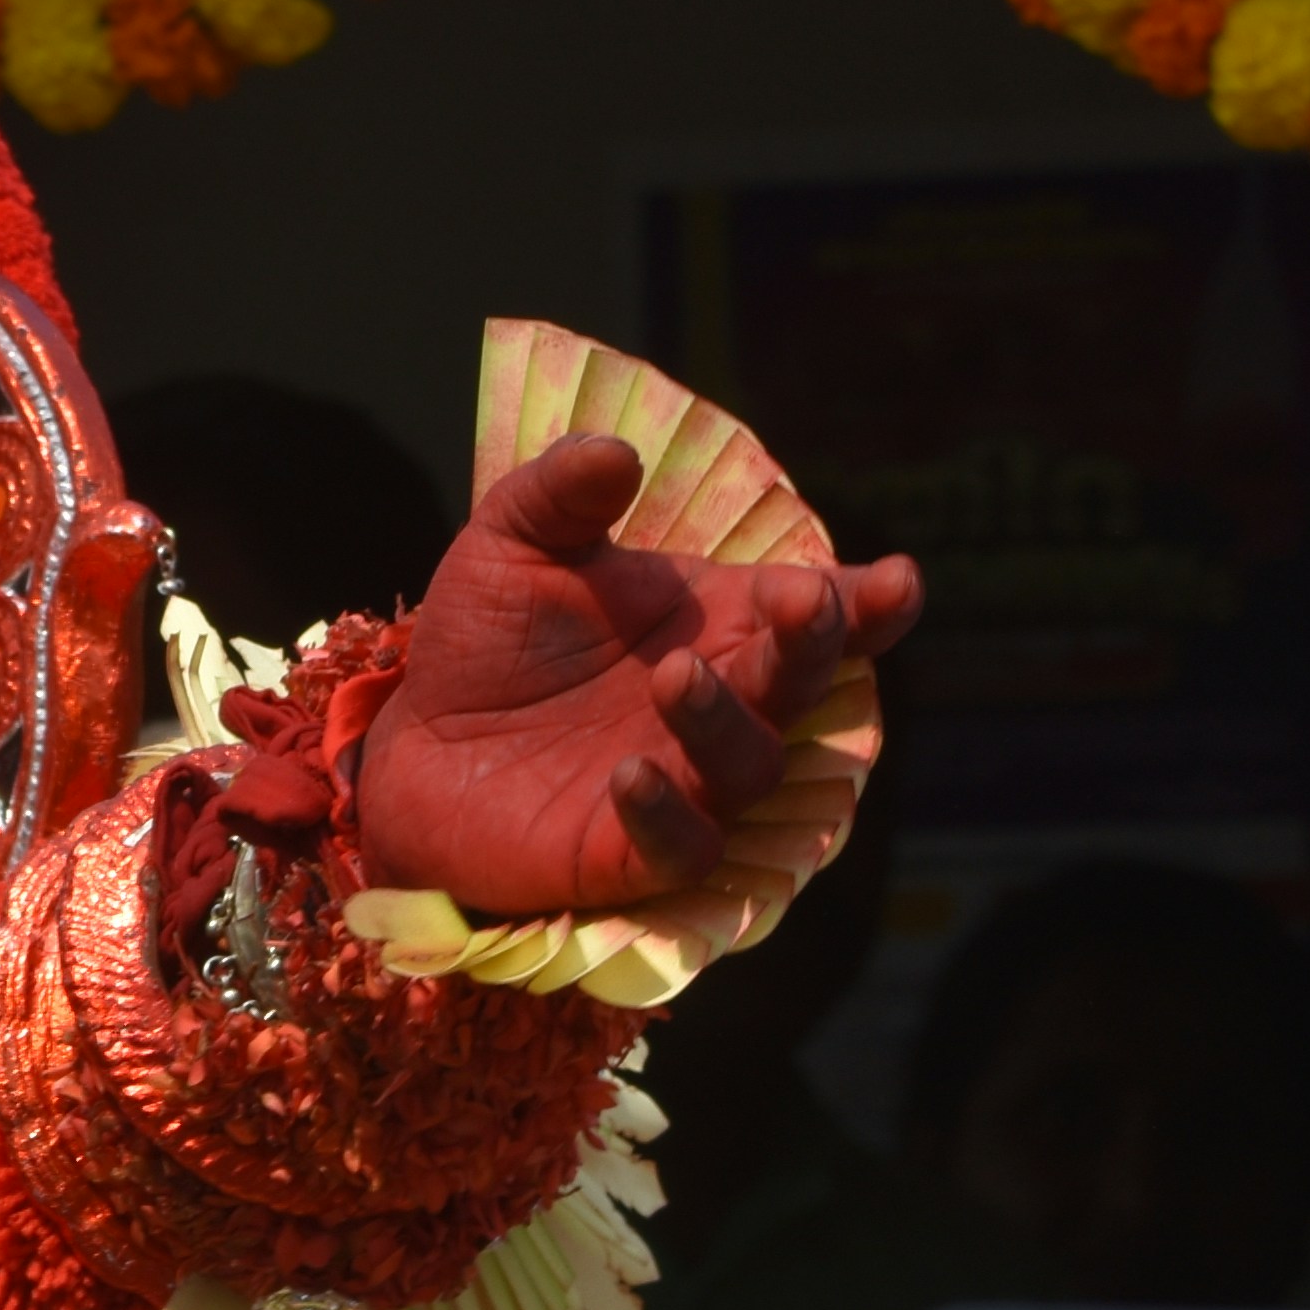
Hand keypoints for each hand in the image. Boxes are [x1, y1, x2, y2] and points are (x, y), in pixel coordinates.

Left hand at [313, 433, 920, 918]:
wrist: (414, 742)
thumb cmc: (489, 639)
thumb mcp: (513, 544)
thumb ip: (561, 492)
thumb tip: (615, 453)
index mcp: (724, 623)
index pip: (828, 617)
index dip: (872, 605)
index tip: (894, 582)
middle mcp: (723, 705)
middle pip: (805, 682)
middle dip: (814, 643)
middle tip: (799, 602)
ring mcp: (688, 784)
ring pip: (750, 764)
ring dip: (724, 719)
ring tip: (673, 673)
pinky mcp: (633, 856)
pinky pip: (680, 848)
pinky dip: (666, 814)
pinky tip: (629, 774)